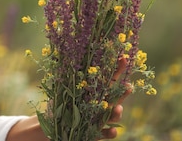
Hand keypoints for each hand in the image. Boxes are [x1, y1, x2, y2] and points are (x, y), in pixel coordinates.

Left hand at [7, 58, 131, 140]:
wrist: (52, 125)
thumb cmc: (59, 103)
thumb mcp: (61, 86)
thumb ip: (67, 72)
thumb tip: (66, 50)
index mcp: (94, 90)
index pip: (109, 78)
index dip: (117, 68)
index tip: (123, 57)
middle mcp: (100, 104)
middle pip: (116, 97)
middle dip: (123, 92)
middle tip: (129, 86)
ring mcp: (99, 119)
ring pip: (113, 116)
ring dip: (118, 112)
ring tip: (118, 108)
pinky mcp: (95, 133)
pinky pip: (106, 134)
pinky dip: (110, 133)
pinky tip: (111, 130)